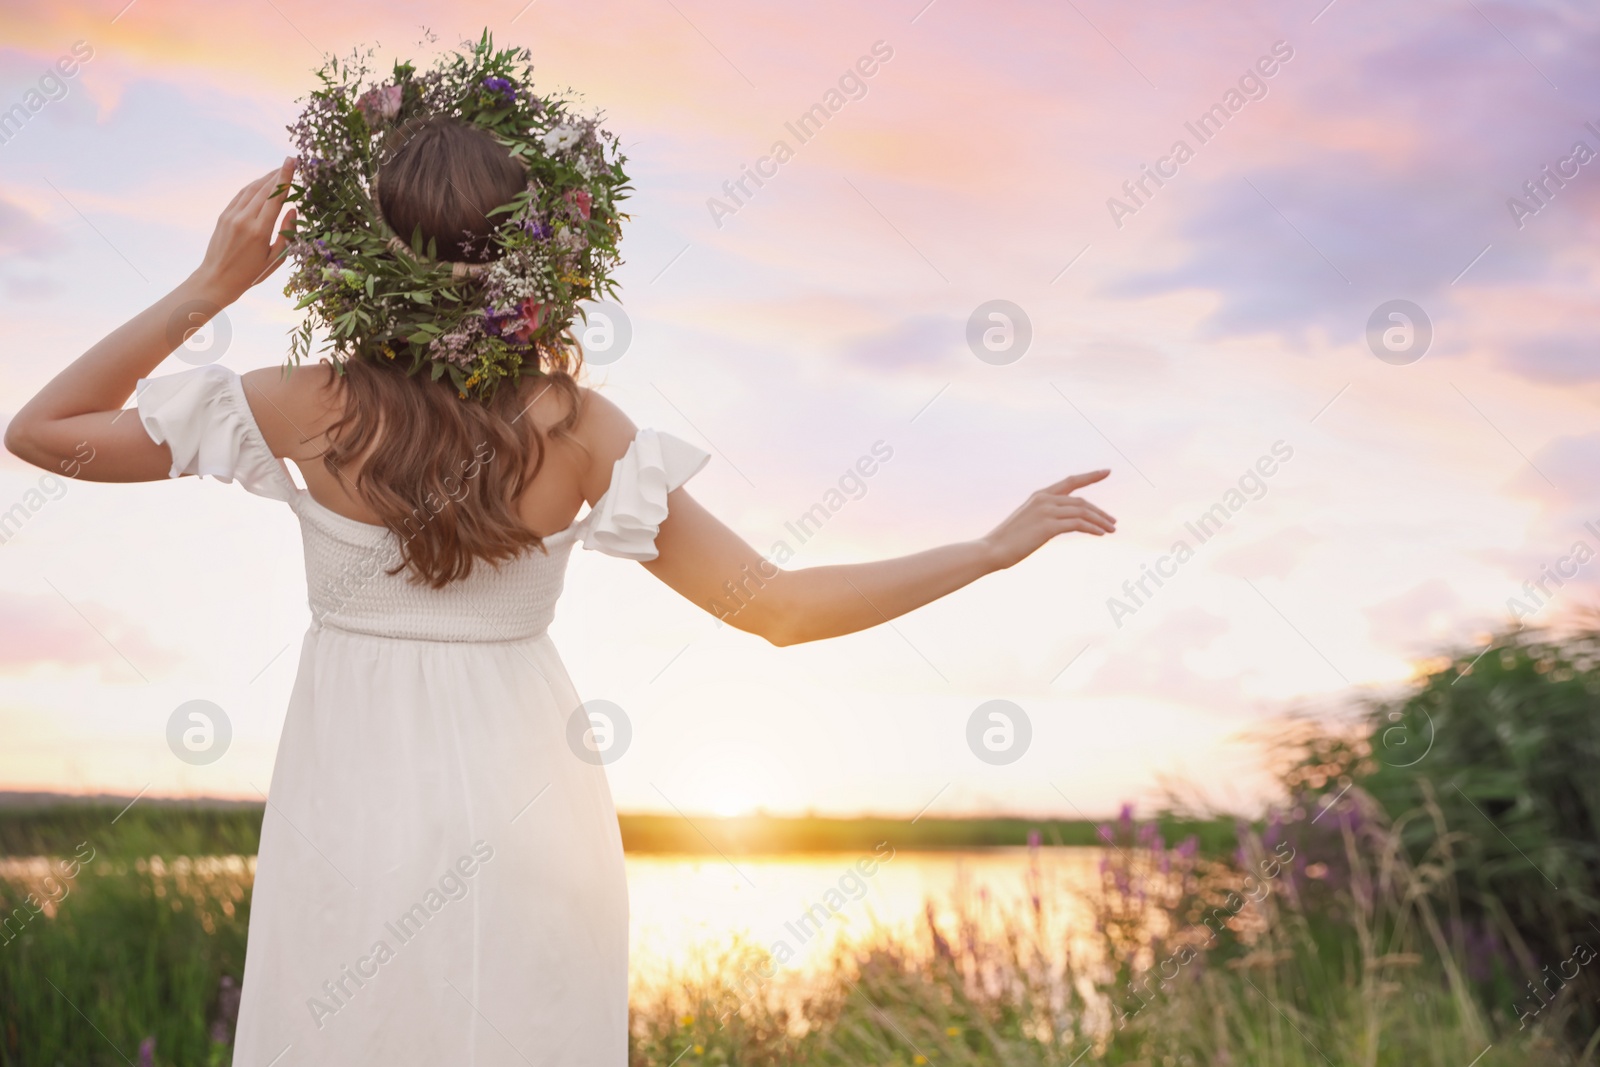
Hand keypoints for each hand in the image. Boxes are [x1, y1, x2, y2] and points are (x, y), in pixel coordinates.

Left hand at [191, 157, 297, 304]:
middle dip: (278, 174)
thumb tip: (292, 210)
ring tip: (278, 171)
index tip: (292, 161)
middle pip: (264, 189)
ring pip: (251, 189)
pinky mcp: (224, 216)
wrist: (216, 279)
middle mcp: (244, 219)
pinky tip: (262, 184)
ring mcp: (232, 216)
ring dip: (266, 178)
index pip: (275, 198)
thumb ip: (287, 234)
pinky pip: (241, 195)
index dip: (285, 178)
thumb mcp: (275, 259)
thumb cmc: (250, 274)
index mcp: (259, 231)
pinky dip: (254, 186)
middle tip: (290, 162)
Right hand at [981, 469, 1115, 569]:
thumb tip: (1059, 524)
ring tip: (1111, 530)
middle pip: (1081, 501)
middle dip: (1100, 512)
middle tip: (1113, 522)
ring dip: (1100, 521)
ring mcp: (1046, 511)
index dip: (1090, 476)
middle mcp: (1044, 499)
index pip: (1070, 481)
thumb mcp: (1028, 523)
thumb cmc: (1007, 541)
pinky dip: (1092, 528)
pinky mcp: (1048, 526)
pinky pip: (1078, 524)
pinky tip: (1100, 534)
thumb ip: (1044, 518)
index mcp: (1039, 495)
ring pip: (1083, 512)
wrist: (992, 550)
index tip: (1107, 471)